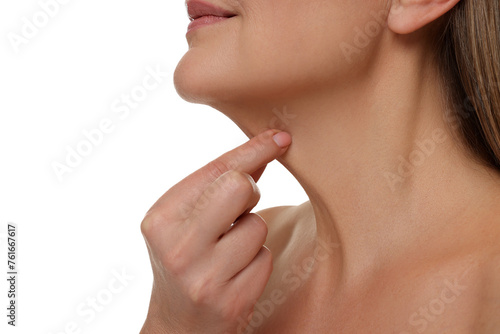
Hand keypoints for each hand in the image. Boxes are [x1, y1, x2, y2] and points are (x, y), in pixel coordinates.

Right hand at [140, 129, 291, 333]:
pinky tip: (235, 275)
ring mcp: (203, 277)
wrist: (178, 325)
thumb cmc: (186, 260)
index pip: (217, 170)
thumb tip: (266, 146)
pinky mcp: (230, 301)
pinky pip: (265, 259)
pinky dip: (256, 261)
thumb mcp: (186, 220)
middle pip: (239, 187)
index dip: (254, 149)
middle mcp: (177, 247)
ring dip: (251, 235)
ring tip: (228, 252)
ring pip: (258, 226)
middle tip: (237, 210)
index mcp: (161, 218)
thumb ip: (218, 185)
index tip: (281, 137)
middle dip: (249, 193)